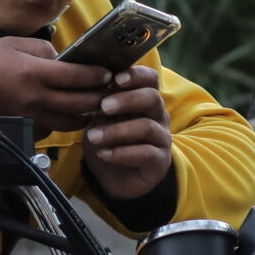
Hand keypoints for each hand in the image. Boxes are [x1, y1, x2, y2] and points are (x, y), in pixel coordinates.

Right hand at [0, 37, 109, 132]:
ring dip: (87, 115)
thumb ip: (43, 49)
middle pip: (80, 103)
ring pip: (71, 122)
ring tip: (94, 106)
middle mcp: (38, 99)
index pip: (76, 77)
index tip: (107, 74)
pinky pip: (55, 129)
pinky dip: (67, 124)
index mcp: (36, 74)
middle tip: (108, 91)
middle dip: (99, 97)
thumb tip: (62, 59)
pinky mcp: (28, 129)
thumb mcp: (15, 43)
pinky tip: (72, 116)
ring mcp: (33, 117)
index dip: (96, 76)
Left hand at [84, 65, 172, 200]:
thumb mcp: (100, 120)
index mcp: (144, 100)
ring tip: (93, 136)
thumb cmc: (109, 142)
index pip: (150, 78)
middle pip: (152, 98)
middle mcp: (158, 116)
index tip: (115, 79)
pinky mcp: (160, 161)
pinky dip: (121, 153)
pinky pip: (146, 153)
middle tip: (103, 107)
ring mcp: (161, 138)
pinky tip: (103, 154)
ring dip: (117, 130)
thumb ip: (101, 103)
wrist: (113, 179)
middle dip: (126, 100)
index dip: (136, 75)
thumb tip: (93, 87)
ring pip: (147, 126)